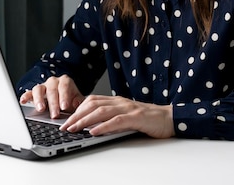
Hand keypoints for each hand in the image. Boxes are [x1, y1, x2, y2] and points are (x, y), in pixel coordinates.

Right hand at [19, 75, 84, 118]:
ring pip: (38, 89)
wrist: (64, 101)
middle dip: (53, 103)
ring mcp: (42, 87)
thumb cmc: (71, 100)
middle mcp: (53, 82)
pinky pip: (28, 93)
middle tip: (55, 115)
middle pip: (52, 90)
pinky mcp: (34, 93)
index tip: (64, 106)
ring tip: (41, 109)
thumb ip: (79, 101)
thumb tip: (77, 103)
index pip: (64, 86)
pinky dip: (25, 96)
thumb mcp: (78, 100)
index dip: (64, 96)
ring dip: (39, 99)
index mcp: (64, 81)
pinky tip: (23, 101)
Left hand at [60, 95, 174, 138]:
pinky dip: (103, 126)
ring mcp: (128, 108)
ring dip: (84, 121)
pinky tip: (94, 132)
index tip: (65, 119)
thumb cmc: (148, 119)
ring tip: (74, 129)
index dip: (77, 109)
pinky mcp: (136, 117)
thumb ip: (111, 118)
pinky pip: (116, 121)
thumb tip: (92, 126)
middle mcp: (120, 102)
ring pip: (101, 111)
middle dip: (76, 116)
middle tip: (64, 126)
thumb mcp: (125, 116)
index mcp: (116, 101)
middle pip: (92, 105)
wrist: (169, 118)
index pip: (91, 101)